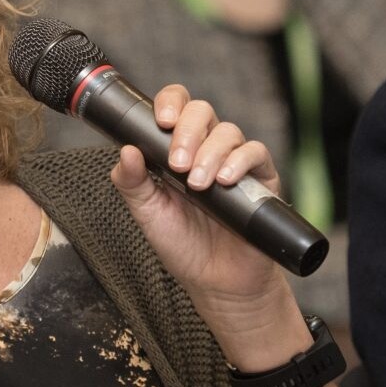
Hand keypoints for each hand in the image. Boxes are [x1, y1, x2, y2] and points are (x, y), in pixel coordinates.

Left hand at [108, 85, 303, 366]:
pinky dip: (239, 161)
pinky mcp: (260, 179)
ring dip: (210, 153)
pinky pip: (256, 153)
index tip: (161, 121)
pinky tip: (225, 181)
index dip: (169, 103)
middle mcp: (206, 148)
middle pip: (201, 111)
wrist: (217, 282)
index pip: (175, 106)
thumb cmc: (182, 246)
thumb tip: (125, 150)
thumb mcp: (147, 214)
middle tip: (177, 165)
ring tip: (197, 186)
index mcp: (176, 149)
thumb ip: (132, 182)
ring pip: (228, 131)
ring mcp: (235, 161)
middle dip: (187, 132)